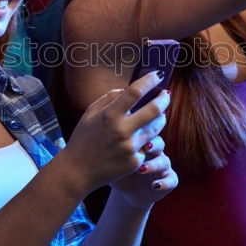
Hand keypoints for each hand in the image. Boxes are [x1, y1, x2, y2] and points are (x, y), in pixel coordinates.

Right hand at [62, 71, 170, 194]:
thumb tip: (129, 88)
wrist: (78, 171)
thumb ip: (109, 98)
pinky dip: (148, 138)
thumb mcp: (90, 113)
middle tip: (166, 94)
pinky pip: (148, 145)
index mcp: (109, 116)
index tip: (157, 75)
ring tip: (159, 113)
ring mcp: (130, 148)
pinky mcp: (136, 162)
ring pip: (156, 128)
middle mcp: (122, 131)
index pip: (135, 92)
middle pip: (154, 110)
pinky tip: (142, 136)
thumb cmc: (83, 138)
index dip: (149, 81)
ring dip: (161, 118)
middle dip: (164, 99)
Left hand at [110, 136, 178, 209]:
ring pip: (164, 162)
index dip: (143, 132)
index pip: (146, 132)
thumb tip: (96, 131)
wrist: (127, 190)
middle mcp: (155, 152)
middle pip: (158, 143)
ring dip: (154, 165)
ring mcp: (163, 166)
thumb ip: (109, 145)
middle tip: (144, 147)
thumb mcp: (111, 156)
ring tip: (141, 170)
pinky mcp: (169, 181)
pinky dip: (165, 183)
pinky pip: (171, 180)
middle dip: (152, 145)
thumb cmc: (117, 168)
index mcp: (142, 142)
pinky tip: (155, 185)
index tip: (133, 132)